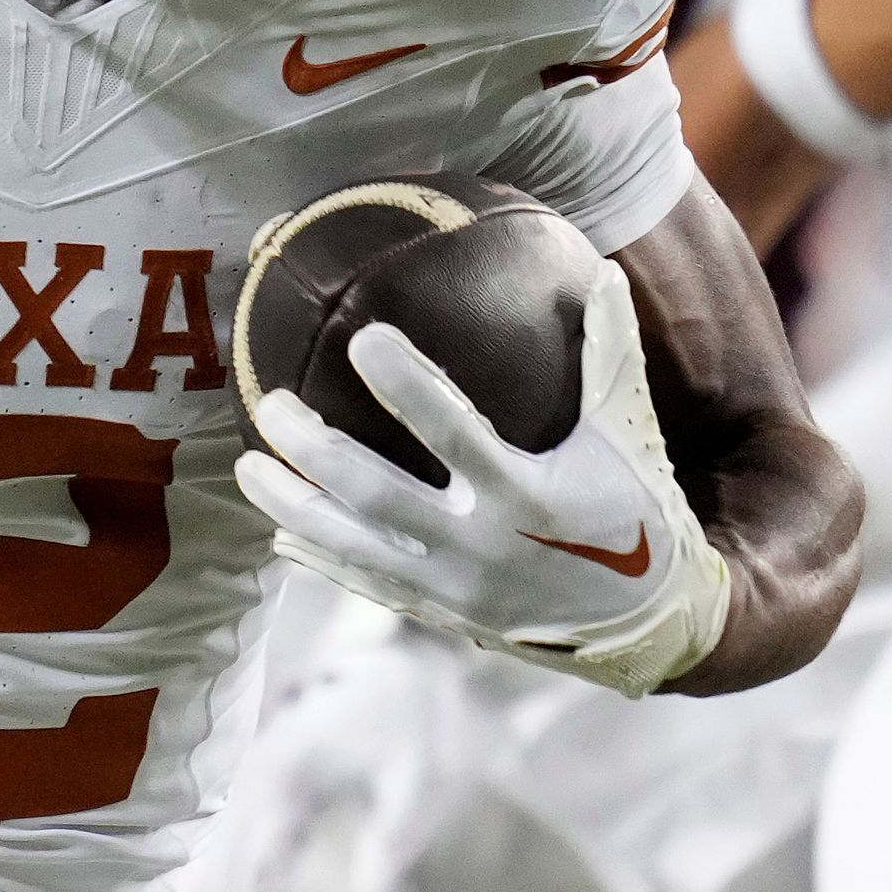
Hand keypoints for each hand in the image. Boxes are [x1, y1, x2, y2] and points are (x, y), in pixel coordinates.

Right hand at [191, 589, 467, 891]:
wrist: (391, 668)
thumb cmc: (409, 722)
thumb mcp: (420, 773)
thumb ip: (397, 831)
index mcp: (285, 780)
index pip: (257, 874)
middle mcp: (253, 786)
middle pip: (227, 879)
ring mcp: (250, 789)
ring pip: (219, 869)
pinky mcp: (259, 797)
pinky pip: (231, 858)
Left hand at [234, 262, 729, 696]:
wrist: (646, 620)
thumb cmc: (634, 510)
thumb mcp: (627, 433)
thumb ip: (609, 355)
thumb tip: (607, 270)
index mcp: (527, 495)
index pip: (454, 433)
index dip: (407, 387)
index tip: (365, 338)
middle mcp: (481, 547)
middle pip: (378, 496)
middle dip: (315, 452)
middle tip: (270, 406)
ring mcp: (456, 588)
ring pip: (356, 547)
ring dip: (294, 508)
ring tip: (245, 468)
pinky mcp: (443, 614)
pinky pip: (369, 585)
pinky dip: (322, 559)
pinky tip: (280, 534)